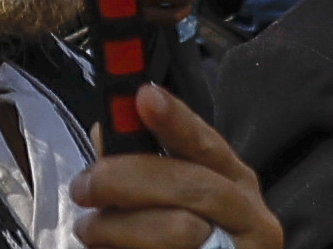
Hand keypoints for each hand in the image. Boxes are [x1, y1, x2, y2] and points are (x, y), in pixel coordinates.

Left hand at [73, 86, 281, 248]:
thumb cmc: (188, 238)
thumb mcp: (174, 196)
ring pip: (176, 231)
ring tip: (90, 230)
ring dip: (119, 227)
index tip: (143, 97)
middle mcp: (249, 216)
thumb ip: (141, 163)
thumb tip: (106, 130)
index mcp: (236, 182)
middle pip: (188, 186)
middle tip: (83, 187)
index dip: (176, 120)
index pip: (206, 143)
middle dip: (126, 180)